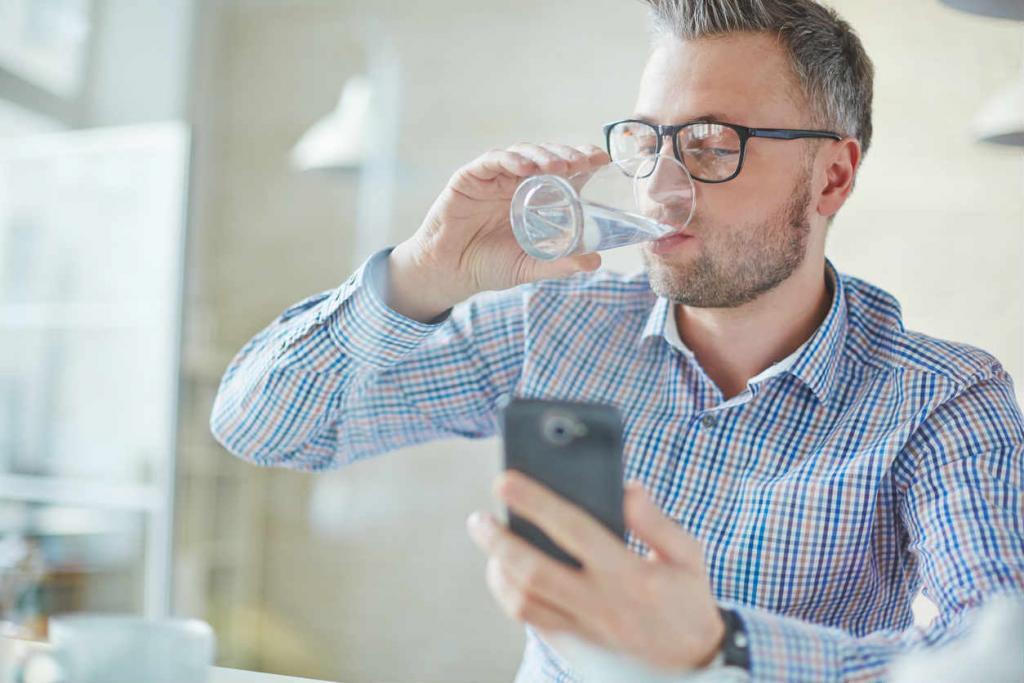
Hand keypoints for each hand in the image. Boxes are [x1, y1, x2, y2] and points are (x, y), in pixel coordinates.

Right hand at [387, 143, 608, 321]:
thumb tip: (595, 262)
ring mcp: (494, 178)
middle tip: (583, 162)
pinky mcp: (470, 177)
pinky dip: (509, 160)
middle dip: (566, 155)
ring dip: (542, 155)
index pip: (564, 171)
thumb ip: (559, 264)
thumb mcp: (529, 266)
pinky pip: (492, 161)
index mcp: (535, 198)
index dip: (583, 160)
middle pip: (546, 157)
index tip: (603, 160)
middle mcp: (517, 182)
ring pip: (522, 153)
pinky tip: (523, 167)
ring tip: (558, 166)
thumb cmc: (489, 266)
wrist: (449, 272)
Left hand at [467, 471, 725, 671]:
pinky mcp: (576, 641)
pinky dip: (510, 595)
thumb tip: (627, 489)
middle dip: (499, 541)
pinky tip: (504, 570)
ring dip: (498, 570)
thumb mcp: (687, 554)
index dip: (536, 503)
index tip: (505, 480)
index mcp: (629, 574)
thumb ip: (656, 521)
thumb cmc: (687, 596)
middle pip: (535, 571)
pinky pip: (532, 620)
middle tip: (478, 518)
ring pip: (525, 602)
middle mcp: (602, 602)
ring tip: (489, 540)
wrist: (694, 659)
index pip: (574, 530)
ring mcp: (585, 626)